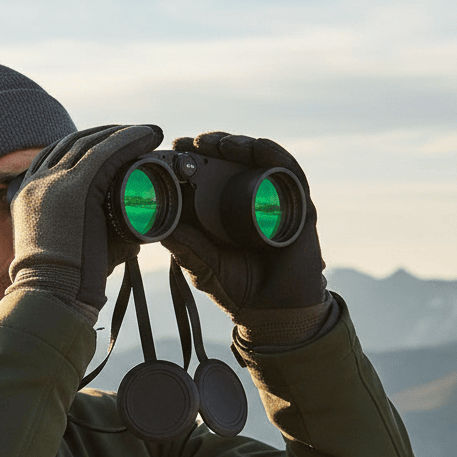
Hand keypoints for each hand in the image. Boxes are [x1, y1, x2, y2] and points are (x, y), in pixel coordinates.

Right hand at [7, 123, 162, 322]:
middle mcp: (36, 183)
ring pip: (91, 143)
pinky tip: (149, 135)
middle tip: (134, 135)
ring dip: (123, 133)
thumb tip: (134, 240)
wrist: (52, 296)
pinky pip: (107, 152)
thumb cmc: (65, 286)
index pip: (56, 157)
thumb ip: (98, 240)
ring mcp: (54, 183)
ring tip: (148, 133)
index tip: (109, 145)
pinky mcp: (77, 187)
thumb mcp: (73, 252)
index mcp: (27, 195)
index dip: (84, 145)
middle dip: (105, 135)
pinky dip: (130, 140)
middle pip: (73, 144)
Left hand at [164, 132, 326, 323]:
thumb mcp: (204, 266)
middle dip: (211, 146)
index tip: (172, 148)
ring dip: (238, 145)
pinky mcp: (298, 207)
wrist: (273, 315)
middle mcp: (251, 200)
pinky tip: (257, 147)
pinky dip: (273, 156)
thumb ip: (186, 248)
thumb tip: (157, 227)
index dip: (191, 159)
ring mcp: (275, 201)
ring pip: (258, 161)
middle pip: (232, 161)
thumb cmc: (240, 290)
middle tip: (190, 141)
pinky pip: (288, 173)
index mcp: (224, 211)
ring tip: (217, 143)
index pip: (208, 175)